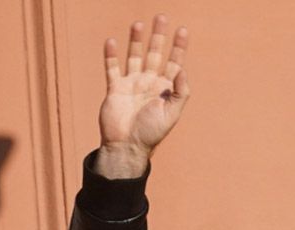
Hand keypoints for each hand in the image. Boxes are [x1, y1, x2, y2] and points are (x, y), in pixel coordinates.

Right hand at [96, 15, 188, 177]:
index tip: (182, 30)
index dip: (179, 47)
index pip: (174, 62)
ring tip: (138, 24)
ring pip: (134, 57)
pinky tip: (112, 42)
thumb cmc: (151, 133)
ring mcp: (131, 85)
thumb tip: (181, 69)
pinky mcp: (115, 89)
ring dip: (136, 41)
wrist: (126, 147)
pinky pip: (112, 69)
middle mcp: (149, 83)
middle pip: (155, 53)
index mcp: (165, 89)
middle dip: (158, 36)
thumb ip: (180, 91)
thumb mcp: (172, 113)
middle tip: (161, 17)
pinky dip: (111, 56)